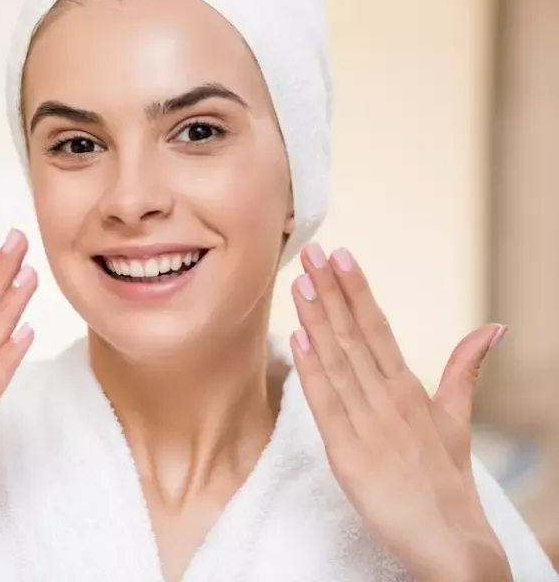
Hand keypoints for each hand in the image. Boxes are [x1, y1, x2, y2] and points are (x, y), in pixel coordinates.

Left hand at [289, 243, 511, 581]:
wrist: (450, 543)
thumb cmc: (446, 480)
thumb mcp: (456, 419)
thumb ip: (465, 370)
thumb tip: (493, 327)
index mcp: (410, 389)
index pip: (379, 327)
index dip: (358, 290)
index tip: (341, 255)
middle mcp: (389, 400)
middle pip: (356, 335)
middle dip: (332, 291)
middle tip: (313, 250)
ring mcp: (369, 426)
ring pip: (338, 362)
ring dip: (318, 320)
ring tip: (301, 281)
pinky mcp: (349, 456)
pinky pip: (326, 406)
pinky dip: (313, 371)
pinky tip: (300, 339)